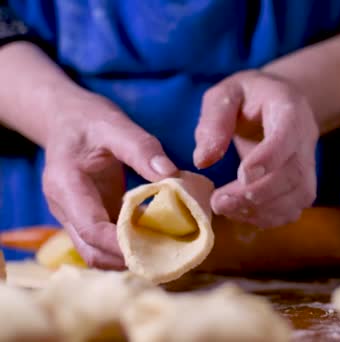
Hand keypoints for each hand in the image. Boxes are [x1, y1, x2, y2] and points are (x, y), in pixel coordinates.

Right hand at [42, 90, 177, 268]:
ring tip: (166, 253)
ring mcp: (74, 216)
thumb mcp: (116, 125)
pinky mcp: (88, 218)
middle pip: (91, 250)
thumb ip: (142, 148)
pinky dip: (129, 247)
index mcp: (65, 185)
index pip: (91, 229)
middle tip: (168, 258)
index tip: (157, 248)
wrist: (65, 119)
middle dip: (127, 259)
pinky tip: (157, 240)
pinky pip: (105, 242)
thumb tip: (171, 175)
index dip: (122, 245)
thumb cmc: (89, 120)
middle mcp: (64, 208)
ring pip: (96, 253)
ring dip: (128, 258)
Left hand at [193, 70, 318, 227]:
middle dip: (257, 193)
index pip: (288, 135)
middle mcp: (306, 138)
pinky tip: (241, 212)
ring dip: (262, 209)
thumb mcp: (226, 94)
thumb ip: (214, 121)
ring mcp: (309, 163)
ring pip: (298, 195)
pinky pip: (294, 208)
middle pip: (294, 173)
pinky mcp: (303, 184)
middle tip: (219, 202)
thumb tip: (203, 160)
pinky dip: (268, 217)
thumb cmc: (249, 97)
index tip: (241, 175)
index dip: (269, 158)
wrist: (281, 102)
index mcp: (289, 108)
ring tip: (226, 208)